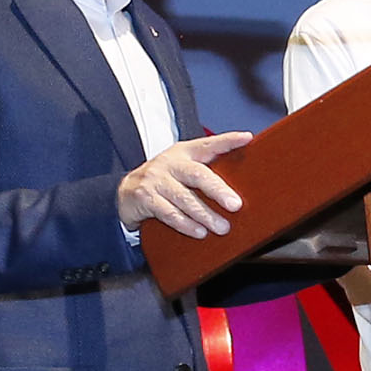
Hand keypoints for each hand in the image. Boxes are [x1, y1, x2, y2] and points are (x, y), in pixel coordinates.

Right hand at [117, 131, 252, 239]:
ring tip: (222, 227)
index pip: (208, 144)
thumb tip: (238, 189)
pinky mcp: (145, 197)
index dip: (227, 140)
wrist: (125, 192)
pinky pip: (169, 213)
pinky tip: (199, 232)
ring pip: (184, 198)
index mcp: (184, 152)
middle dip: (218, 190)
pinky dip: (186, 224)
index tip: (246, 138)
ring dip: (205, 215)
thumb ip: (205, 170)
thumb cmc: (163, 181)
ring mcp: (156, 180)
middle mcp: (170, 163)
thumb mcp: (182, 168)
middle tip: (235, 205)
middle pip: (198, 174)